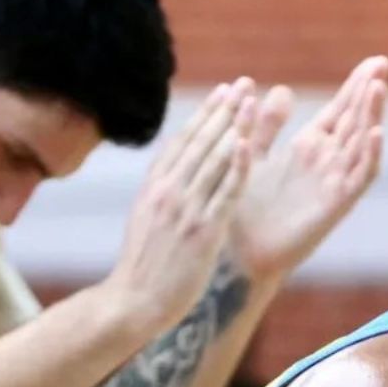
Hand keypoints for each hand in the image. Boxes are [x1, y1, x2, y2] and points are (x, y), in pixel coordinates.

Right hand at [105, 79, 257, 330]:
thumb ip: (162, 191)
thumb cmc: (144, 266)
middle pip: (200, 142)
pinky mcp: (202, 232)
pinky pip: (223, 194)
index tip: (224, 92)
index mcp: (154, 188)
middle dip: (224, 110)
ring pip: (214, 161)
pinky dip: (236, 168)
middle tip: (244, 84)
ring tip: (253, 103)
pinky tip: (249, 146)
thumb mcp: (146, 219)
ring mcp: (185, 211)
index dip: (205, 114)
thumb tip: (173, 164)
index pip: (183, 141)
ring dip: (235, 128)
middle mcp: (168, 193)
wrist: (134, 302)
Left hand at [228, 56, 387, 281]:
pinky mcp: (335, 205)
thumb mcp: (254, 154)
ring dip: (372, 116)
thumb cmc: (245, 210)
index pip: (340, 109)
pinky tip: (376, 133)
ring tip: (378, 88)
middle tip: (384, 63)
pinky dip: (371, 155)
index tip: (374, 61)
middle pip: (356, 120)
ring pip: (361, 143)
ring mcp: (334, 182)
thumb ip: (267, 125)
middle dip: (369, 93)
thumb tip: (283, 89)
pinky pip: (359, 178)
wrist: (241, 254)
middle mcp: (327, 162)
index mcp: (309, 147)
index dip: (356, 85)